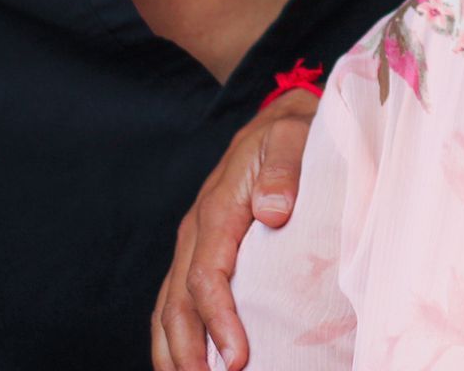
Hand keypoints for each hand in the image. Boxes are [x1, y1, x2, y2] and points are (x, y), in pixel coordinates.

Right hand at [151, 89, 317, 370]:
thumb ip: (286, 168)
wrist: (282, 117)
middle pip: (178, 302)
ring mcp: (194, 242)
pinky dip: (176, 336)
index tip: (237, 357)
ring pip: (168, 307)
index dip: (219, 320)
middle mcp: (197, 229)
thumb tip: (274, 210)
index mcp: (219, 207)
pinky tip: (189, 363)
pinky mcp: (200, 250)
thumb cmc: (295, 131)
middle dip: (188, 351)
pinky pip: (177, 298)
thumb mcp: (295, 136)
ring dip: (175, 351)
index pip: (208, 276)